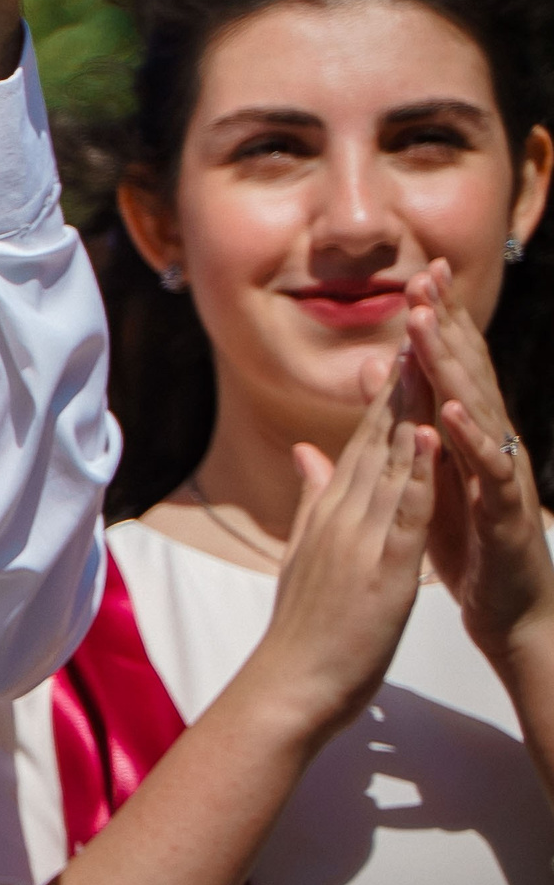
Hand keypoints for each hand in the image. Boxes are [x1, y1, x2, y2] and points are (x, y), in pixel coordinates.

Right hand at [238, 355, 436, 744]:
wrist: (289, 682)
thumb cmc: (304, 627)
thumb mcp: (308, 551)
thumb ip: (310, 496)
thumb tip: (306, 451)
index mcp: (330, 511)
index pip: (361, 440)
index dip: (383, 393)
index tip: (399, 349)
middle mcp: (342, 514)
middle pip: (375, 437)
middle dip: (398, 382)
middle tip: (412, 328)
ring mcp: (359, 537)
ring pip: (391, 462)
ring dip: (409, 408)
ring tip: (424, 358)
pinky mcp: (382, 567)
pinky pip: (405, 512)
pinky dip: (418, 471)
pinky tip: (428, 435)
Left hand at [403, 260, 553, 668]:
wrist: (508, 611)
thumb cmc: (466, 539)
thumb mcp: (426, 471)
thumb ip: (404, 421)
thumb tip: (376, 370)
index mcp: (467, 435)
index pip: (451, 368)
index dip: (438, 322)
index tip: (418, 272)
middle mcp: (491, 446)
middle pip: (469, 374)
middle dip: (448, 324)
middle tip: (427, 273)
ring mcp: (501, 476)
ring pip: (479, 410)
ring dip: (452, 365)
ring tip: (426, 323)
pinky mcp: (504, 513)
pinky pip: (489, 470)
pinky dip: (470, 439)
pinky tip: (451, 411)